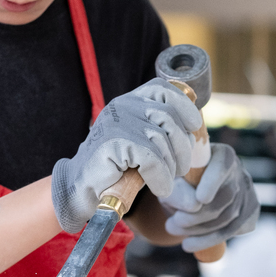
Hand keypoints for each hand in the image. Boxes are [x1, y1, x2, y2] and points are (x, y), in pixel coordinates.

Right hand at [51, 79, 201, 233]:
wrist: (82, 187)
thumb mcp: (141, 141)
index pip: (163, 89)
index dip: (184, 106)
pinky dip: (161, 177)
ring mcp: (118, 122)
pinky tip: (159, 187)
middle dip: (182, 147)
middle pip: (169, 117)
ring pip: (162, 140)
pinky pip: (152, 159)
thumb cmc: (117, 167)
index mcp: (130, 101)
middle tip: (181, 170)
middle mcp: (124, 105)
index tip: (193, 126)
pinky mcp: (114, 142)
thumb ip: (161, 129)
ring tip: (165, 182)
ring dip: (171, 167)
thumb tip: (192, 130)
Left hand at [160, 142, 259, 251]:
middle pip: (227, 197)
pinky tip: (190, 243)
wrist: (188, 190)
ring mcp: (247, 191)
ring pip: (230, 217)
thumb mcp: (171, 181)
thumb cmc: (179, 180)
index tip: (199, 199)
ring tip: (173, 231)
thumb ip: (178, 189)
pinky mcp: (250, 210)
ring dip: (200, 230)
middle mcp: (239, 170)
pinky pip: (234, 230)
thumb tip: (194, 206)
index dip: (213, 182)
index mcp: (222, 154)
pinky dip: (210, 240)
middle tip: (171, 224)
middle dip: (198, 216)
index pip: (223, 166)